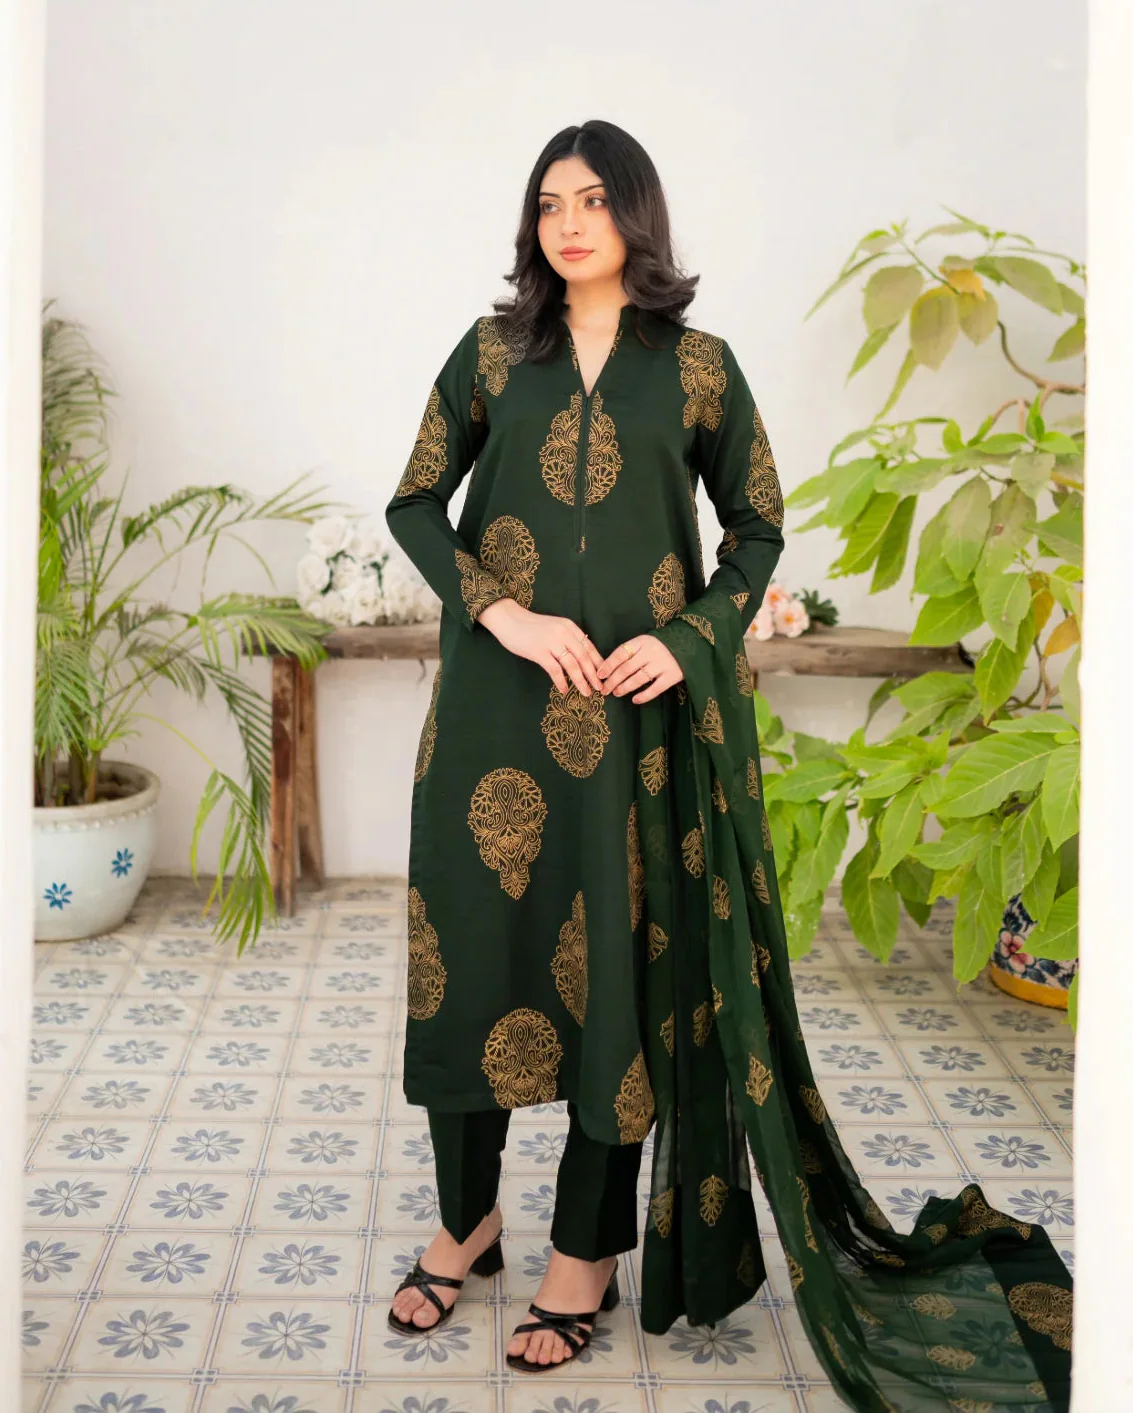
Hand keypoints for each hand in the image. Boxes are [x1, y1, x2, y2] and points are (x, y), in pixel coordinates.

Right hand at [477, 598, 604, 695]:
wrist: (508, 619)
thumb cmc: (530, 626)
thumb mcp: (554, 626)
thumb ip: (567, 637)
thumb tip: (581, 653)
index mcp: (569, 627)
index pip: (588, 646)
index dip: (598, 662)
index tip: (605, 675)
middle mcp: (563, 633)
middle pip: (584, 657)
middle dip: (593, 674)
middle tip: (600, 688)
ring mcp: (551, 642)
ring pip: (572, 665)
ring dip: (581, 681)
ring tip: (586, 692)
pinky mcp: (539, 652)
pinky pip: (555, 670)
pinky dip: (561, 681)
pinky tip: (564, 690)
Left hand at [598, 634, 683, 703]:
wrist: (689, 644)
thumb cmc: (660, 645)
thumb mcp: (644, 642)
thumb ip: (630, 652)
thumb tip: (608, 668)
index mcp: (642, 641)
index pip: (621, 653)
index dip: (608, 665)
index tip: (600, 675)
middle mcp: (651, 652)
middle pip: (627, 668)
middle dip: (613, 680)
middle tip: (604, 689)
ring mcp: (662, 664)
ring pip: (638, 679)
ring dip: (625, 687)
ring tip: (616, 693)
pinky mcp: (672, 676)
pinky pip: (655, 688)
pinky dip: (644, 696)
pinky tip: (635, 700)